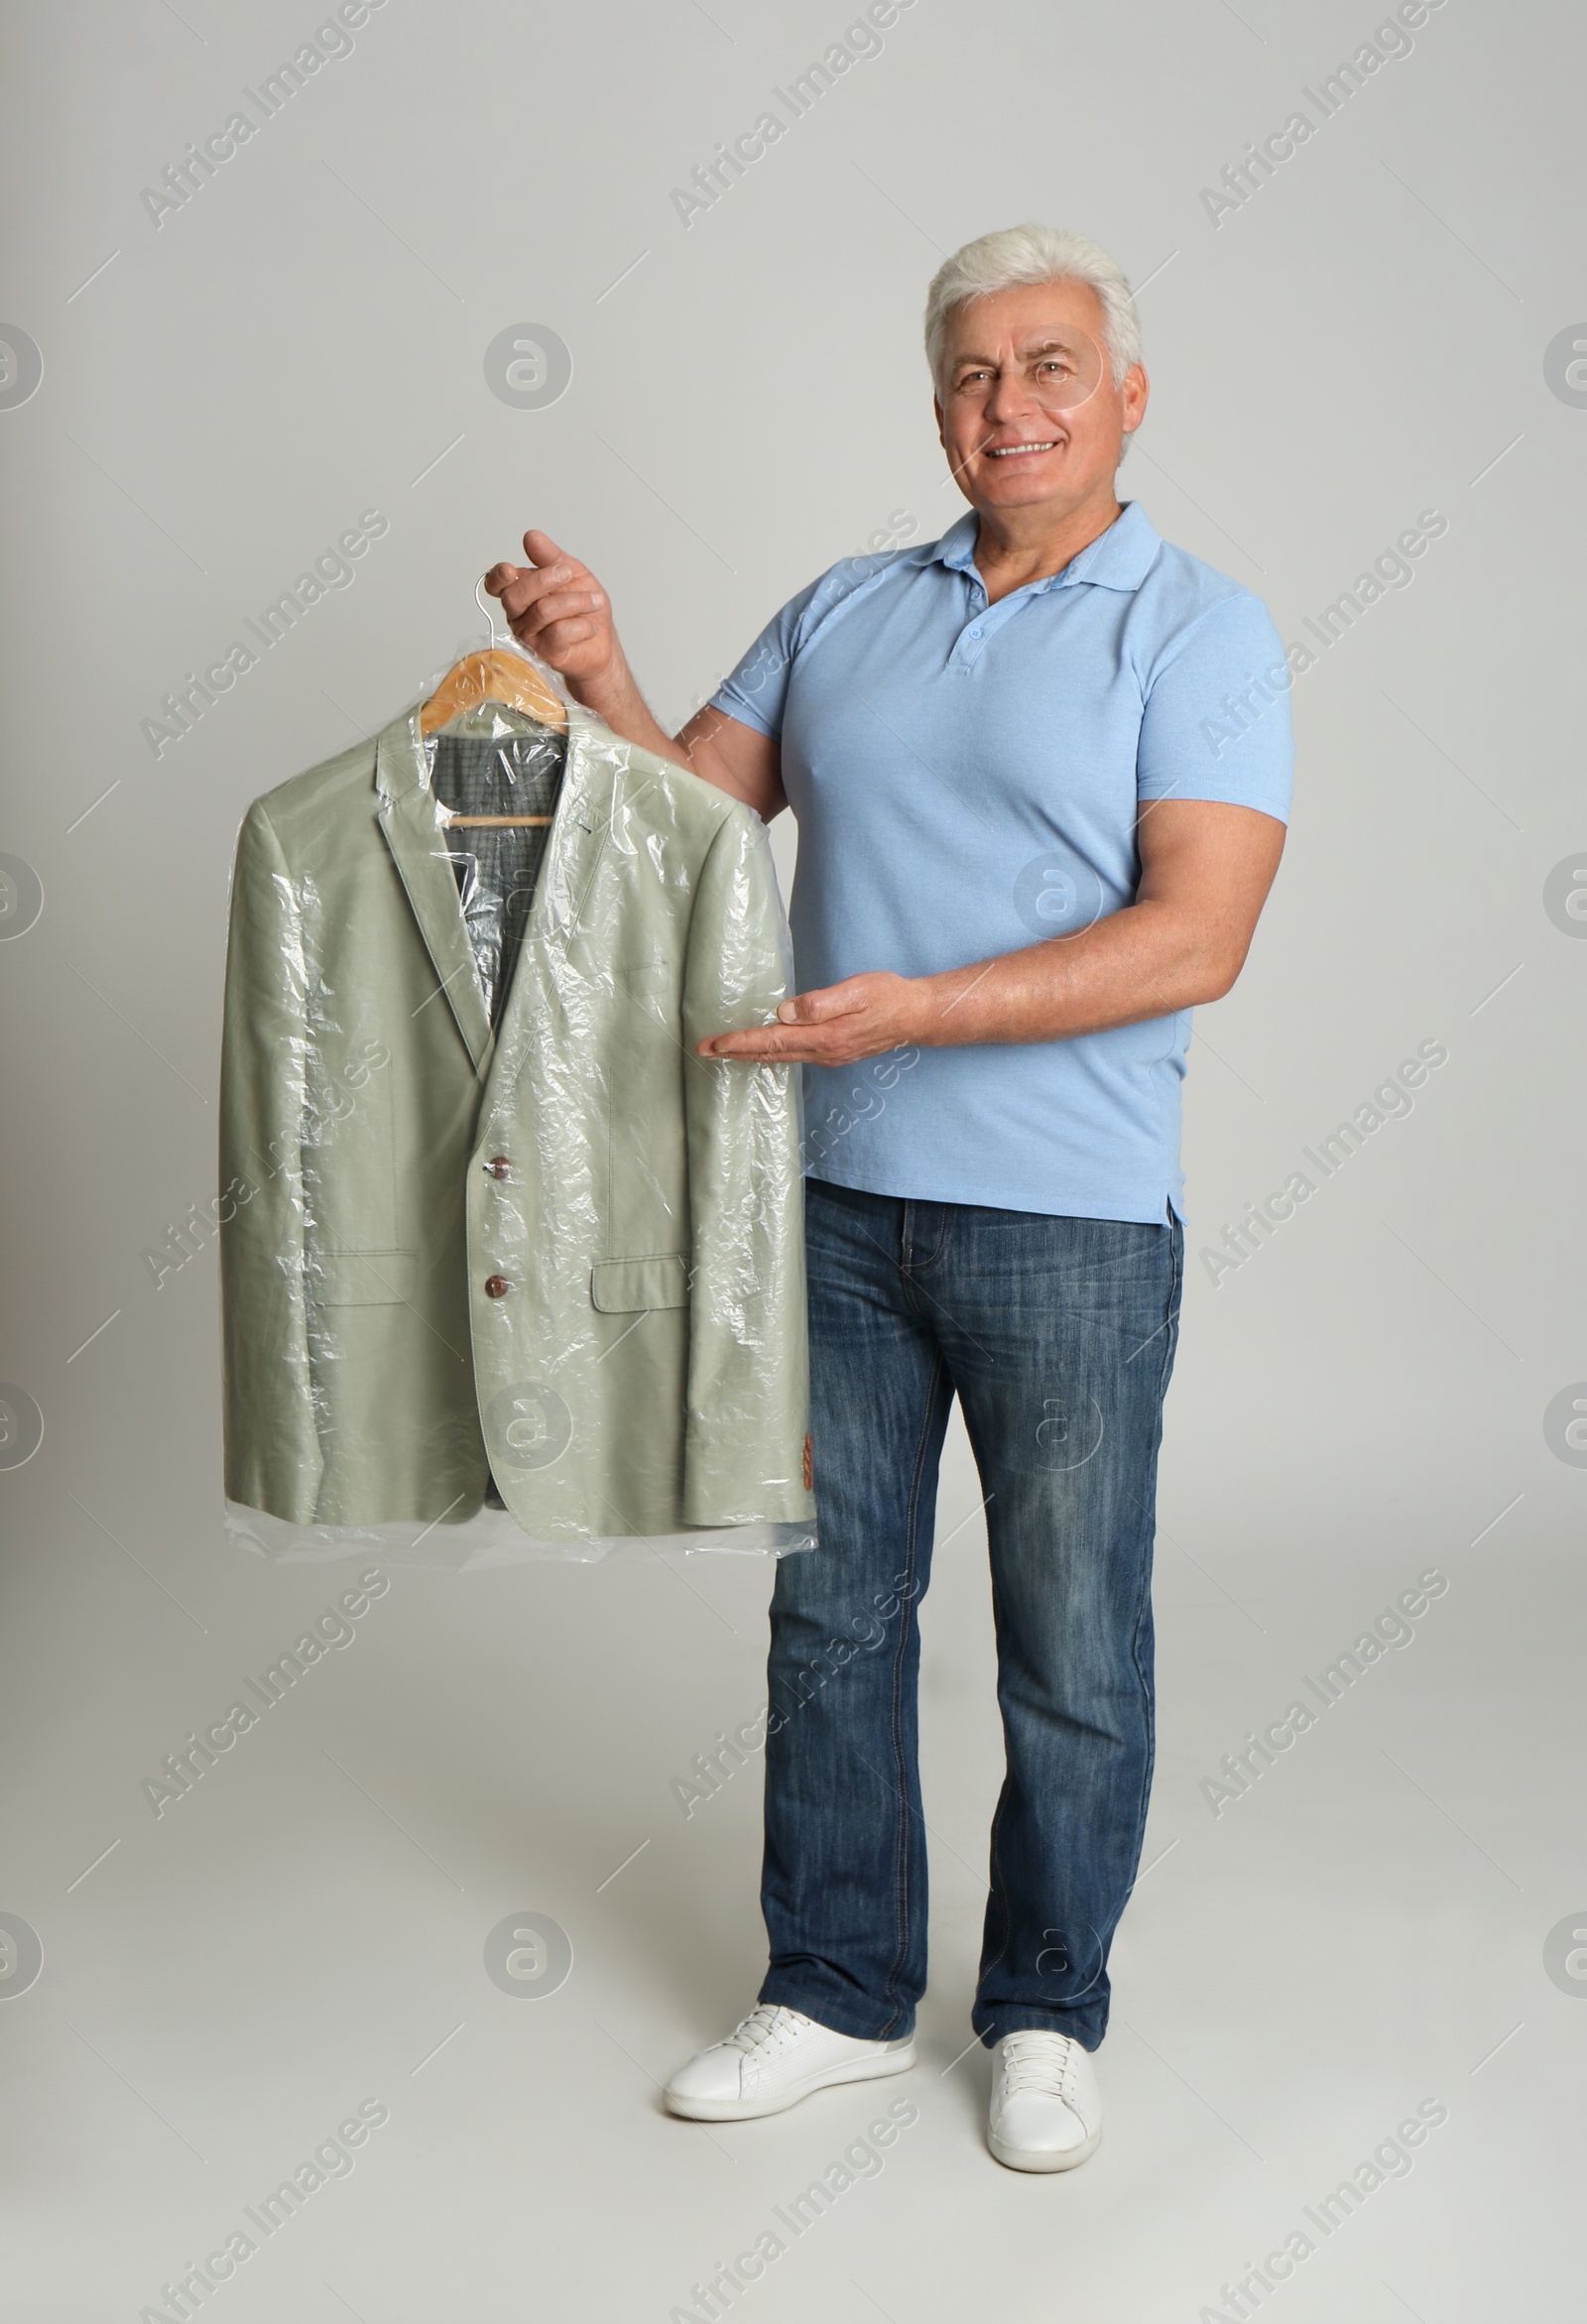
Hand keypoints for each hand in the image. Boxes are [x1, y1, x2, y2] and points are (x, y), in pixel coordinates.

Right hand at [483, 530, 617, 690]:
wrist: (602, 640)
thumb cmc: (583, 607)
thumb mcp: (572, 573)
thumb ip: (550, 556)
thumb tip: (531, 536)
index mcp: (520, 592)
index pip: (494, 585)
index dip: (497, 577)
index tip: (509, 570)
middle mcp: (518, 615)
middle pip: (515, 595)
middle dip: (544, 579)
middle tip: (568, 573)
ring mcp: (529, 637)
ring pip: (543, 611)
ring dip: (576, 601)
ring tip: (595, 601)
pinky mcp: (545, 654)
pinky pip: (560, 632)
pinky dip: (582, 625)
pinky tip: (590, 626)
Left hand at [698, 972, 924, 1064]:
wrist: (916, 1016)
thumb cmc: (888, 996)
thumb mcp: (856, 991)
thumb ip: (820, 1003)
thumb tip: (785, 1013)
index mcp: (825, 1037)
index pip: (772, 1040)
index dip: (739, 1042)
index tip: (713, 1044)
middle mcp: (823, 1052)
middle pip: (769, 1054)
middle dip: (734, 1053)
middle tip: (703, 1051)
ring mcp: (829, 1056)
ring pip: (780, 1058)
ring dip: (750, 1055)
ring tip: (724, 1052)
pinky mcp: (834, 1053)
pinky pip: (794, 1057)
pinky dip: (772, 1054)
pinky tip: (763, 1051)